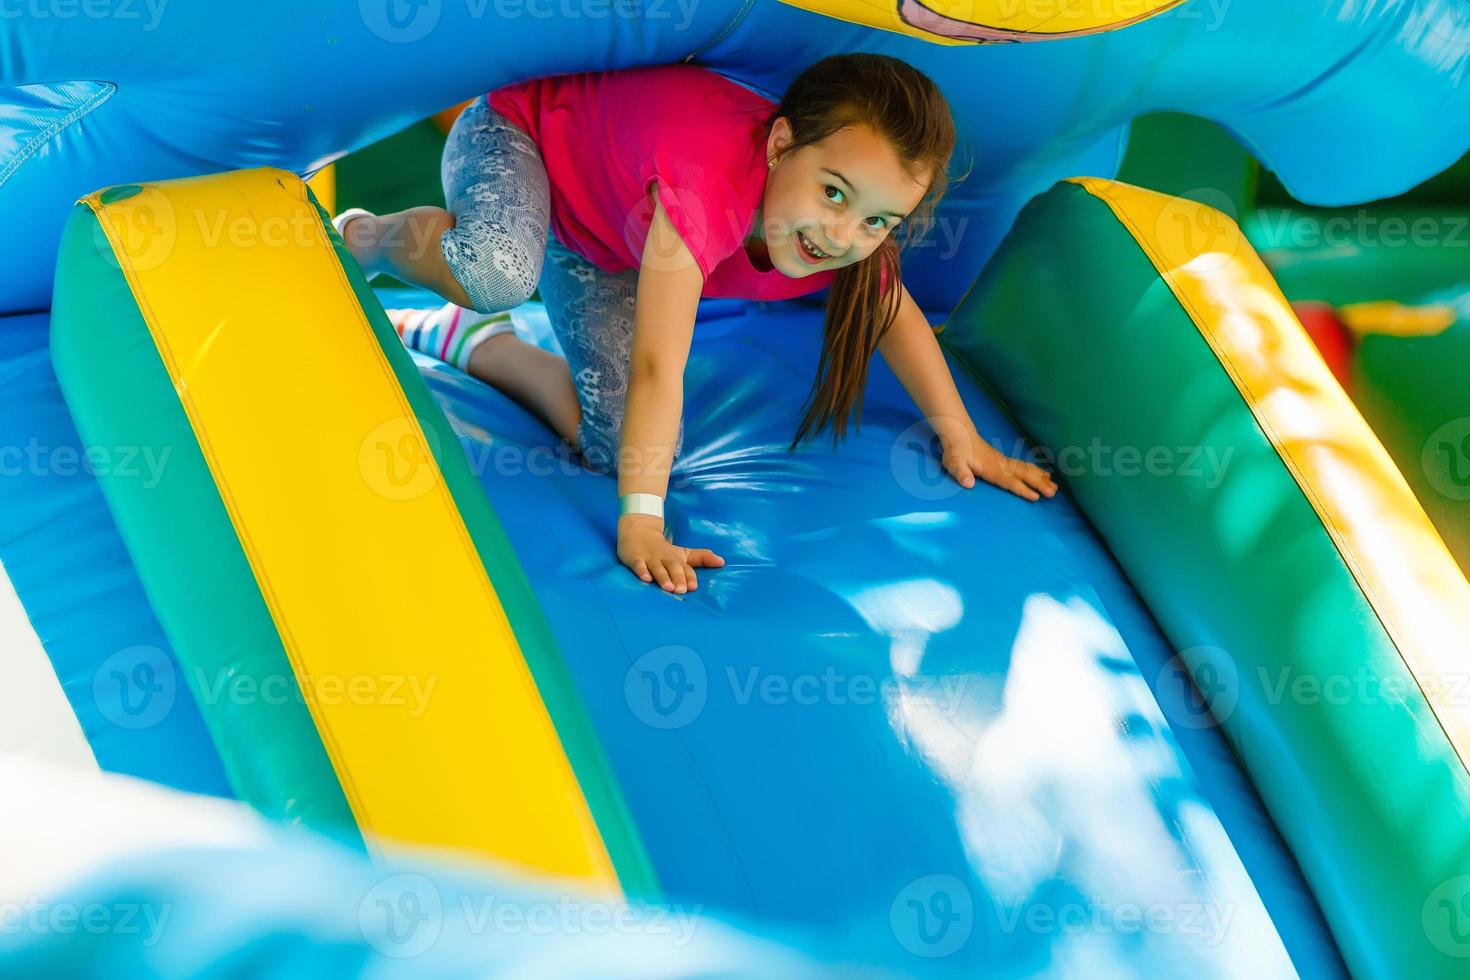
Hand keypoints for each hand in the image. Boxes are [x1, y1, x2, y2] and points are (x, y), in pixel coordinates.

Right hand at [617, 514, 724, 593]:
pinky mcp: (635, 558)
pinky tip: (645, 578)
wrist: (639, 532)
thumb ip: (702, 558)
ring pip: (657, 568)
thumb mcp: (683, 553)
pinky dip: (642, 571)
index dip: (689, 577)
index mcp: (677, 559)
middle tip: (682, 590)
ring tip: (668, 588)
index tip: (693, 587)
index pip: (686, 568)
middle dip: (678, 578)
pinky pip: (639, 565)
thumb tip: (722, 562)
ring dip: (663, 577)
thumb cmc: (664, 550)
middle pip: (673, 568)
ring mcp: (650, 558)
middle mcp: (664, 559)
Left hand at [940, 425, 1056, 501]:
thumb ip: (960, 473)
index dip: (1022, 489)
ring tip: (1055, 487)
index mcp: (991, 468)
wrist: (959, 434)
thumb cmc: (955, 450)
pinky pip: (1024, 466)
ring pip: (1027, 470)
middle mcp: (1001, 464)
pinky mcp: (1004, 460)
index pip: (1009, 480)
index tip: (1036, 496)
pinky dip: (1036, 471)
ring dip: (1041, 478)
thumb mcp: (953, 462)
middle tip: (1053, 493)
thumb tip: (968, 483)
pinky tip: (1045, 474)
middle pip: (1024, 475)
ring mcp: (1004, 461)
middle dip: (1039, 484)